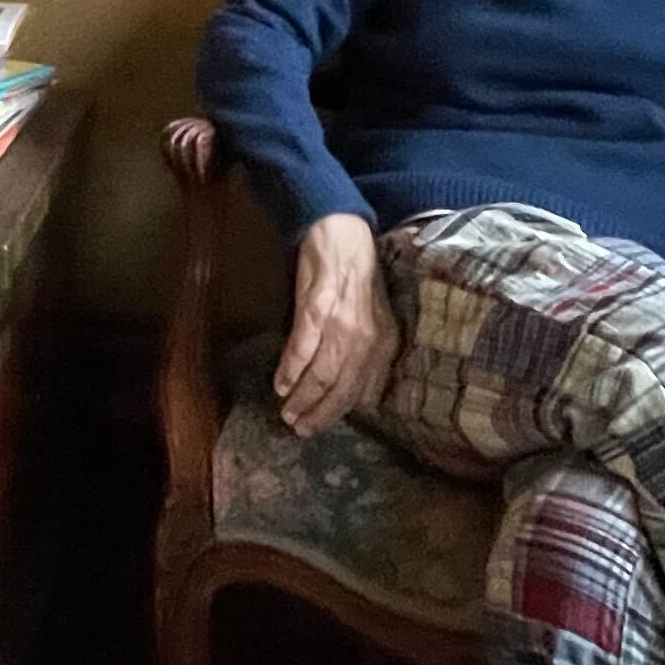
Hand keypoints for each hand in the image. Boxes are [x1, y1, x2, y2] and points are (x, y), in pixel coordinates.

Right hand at [276, 213, 396, 438]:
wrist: (343, 235)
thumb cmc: (357, 279)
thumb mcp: (373, 321)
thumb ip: (367, 356)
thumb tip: (360, 395)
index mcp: (384, 344)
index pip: (361, 391)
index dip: (338, 412)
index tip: (320, 424)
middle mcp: (367, 339)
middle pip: (341, 389)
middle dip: (319, 413)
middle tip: (299, 428)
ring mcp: (342, 325)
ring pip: (322, 374)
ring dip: (303, 397)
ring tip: (287, 411)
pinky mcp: (318, 310)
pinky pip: (303, 349)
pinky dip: (291, 369)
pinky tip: (281, 383)